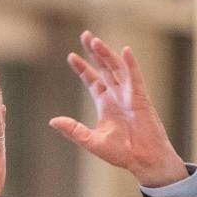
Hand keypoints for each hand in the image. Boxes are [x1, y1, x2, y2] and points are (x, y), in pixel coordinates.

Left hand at [49, 31, 186, 186]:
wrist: (143, 160)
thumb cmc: (121, 153)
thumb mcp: (91, 141)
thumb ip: (73, 130)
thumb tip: (53, 121)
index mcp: (105, 104)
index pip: (93, 80)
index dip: (83, 68)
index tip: (71, 56)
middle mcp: (117, 96)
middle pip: (104, 68)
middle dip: (94, 52)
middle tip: (85, 36)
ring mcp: (130, 96)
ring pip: (117, 69)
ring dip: (107, 54)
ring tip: (95, 41)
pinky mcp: (141, 99)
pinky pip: (135, 78)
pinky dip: (131, 65)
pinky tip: (125, 51)